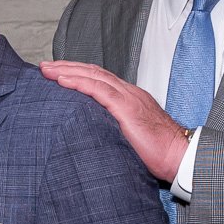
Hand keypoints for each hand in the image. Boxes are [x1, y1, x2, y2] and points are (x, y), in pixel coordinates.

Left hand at [39, 60, 189, 182]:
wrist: (180, 156)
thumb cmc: (157, 152)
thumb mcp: (129, 134)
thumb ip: (112, 127)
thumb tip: (90, 132)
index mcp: (128, 97)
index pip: (98, 78)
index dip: (77, 72)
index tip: (56, 73)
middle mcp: (128, 92)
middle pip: (93, 72)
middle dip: (66, 67)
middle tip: (44, 67)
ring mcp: (128, 98)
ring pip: (93, 76)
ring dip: (67, 71)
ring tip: (46, 71)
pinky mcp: (127, 108)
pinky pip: (99, 90)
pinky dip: (79, 83)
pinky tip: (62, 81)